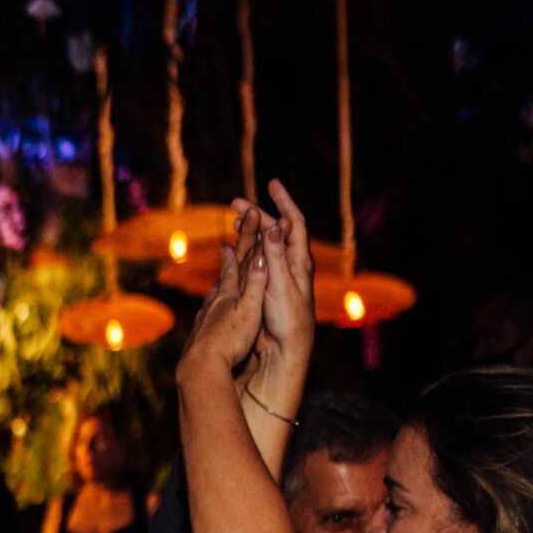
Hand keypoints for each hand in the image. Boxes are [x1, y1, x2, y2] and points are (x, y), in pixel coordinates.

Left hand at [179, 205, 269, 380]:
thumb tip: (262, 254)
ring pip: (215, 292)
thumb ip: (255, 283)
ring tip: (223, 269)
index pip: (241, 259)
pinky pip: (208, 312)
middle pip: (226, 273)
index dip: (249, 237)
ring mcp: (204, 317)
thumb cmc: (229, 341)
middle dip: (233, 254)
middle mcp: (214, 301)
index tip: (252, 215)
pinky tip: (209, 309)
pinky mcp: (199, 334)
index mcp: (230, 294)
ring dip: (221, 279)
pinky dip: (212, 303)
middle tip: (232, 239)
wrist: (200, 368)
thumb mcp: (249, 310)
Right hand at [248, 180, 315, 377]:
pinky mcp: (267, 288)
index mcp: (298, 260)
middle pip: (276, 231)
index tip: (272, 184)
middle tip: (236, 205)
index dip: (284, 202)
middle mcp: (290, 264)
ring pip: (265, 246)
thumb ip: (276, 256)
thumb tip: (274, 225)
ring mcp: (278, 275)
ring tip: (234, 222)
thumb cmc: (287, 318)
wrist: (286, 348)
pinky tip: (234, 251)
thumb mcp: (281, 284)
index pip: (294, 222)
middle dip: (259, 214)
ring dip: (251, 231)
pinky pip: (256, 262)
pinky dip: (245, 250)